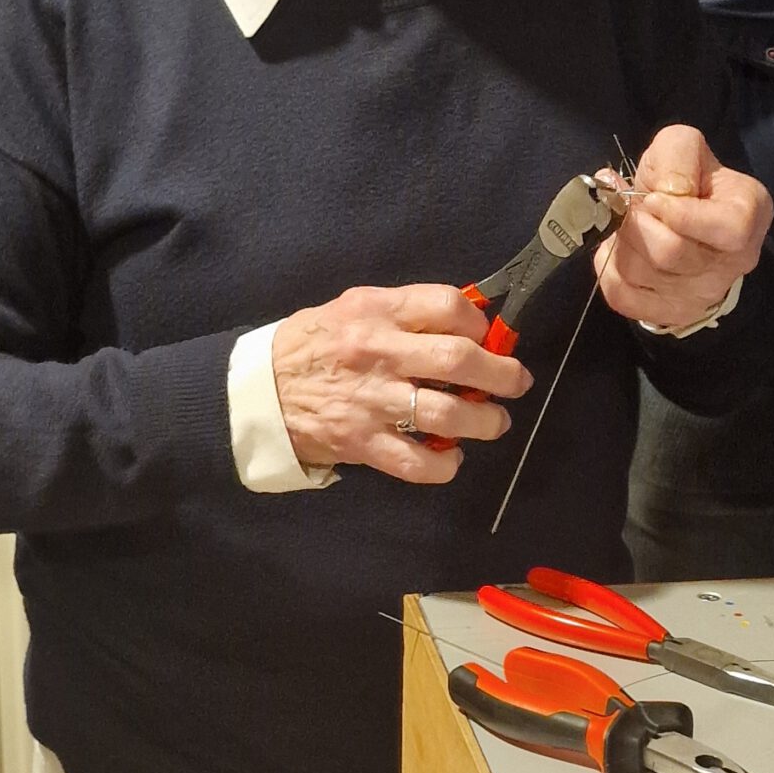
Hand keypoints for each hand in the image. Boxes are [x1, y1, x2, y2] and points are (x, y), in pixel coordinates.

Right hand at [272, 283, 532, 483]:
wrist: (258, 391)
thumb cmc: (313, 344)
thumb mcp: (353, 307)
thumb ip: (405, 311)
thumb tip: (468, 321)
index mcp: (377, 312)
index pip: (447, 306)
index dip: (479, 324)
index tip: (486, 338)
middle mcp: (378, 354)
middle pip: (460, 360)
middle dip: (502, 374)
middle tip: (515, 383)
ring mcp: (371, 402)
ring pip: (447, 415)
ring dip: (484, 422)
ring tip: (494, 423)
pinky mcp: (362, 443)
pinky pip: (416, 463)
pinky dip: (444, 466)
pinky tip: (451, 460)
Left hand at [594, 125, 771, 328]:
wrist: (685, 217)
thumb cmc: (688, 180)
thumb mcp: (684, 147)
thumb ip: (676, 155)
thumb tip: (661, 192)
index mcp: (747, 217)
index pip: (725, 229)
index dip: (678, 212)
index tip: (654, 196)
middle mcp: (734, 263)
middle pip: (670, 253)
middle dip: (637, 223)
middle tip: (634, 206)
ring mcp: (704, 294)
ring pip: (642, 274)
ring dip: (621, 242)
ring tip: (627, 224)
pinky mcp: (672, 313)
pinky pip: (623, 297)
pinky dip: (608, 268)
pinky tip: (618, 249)